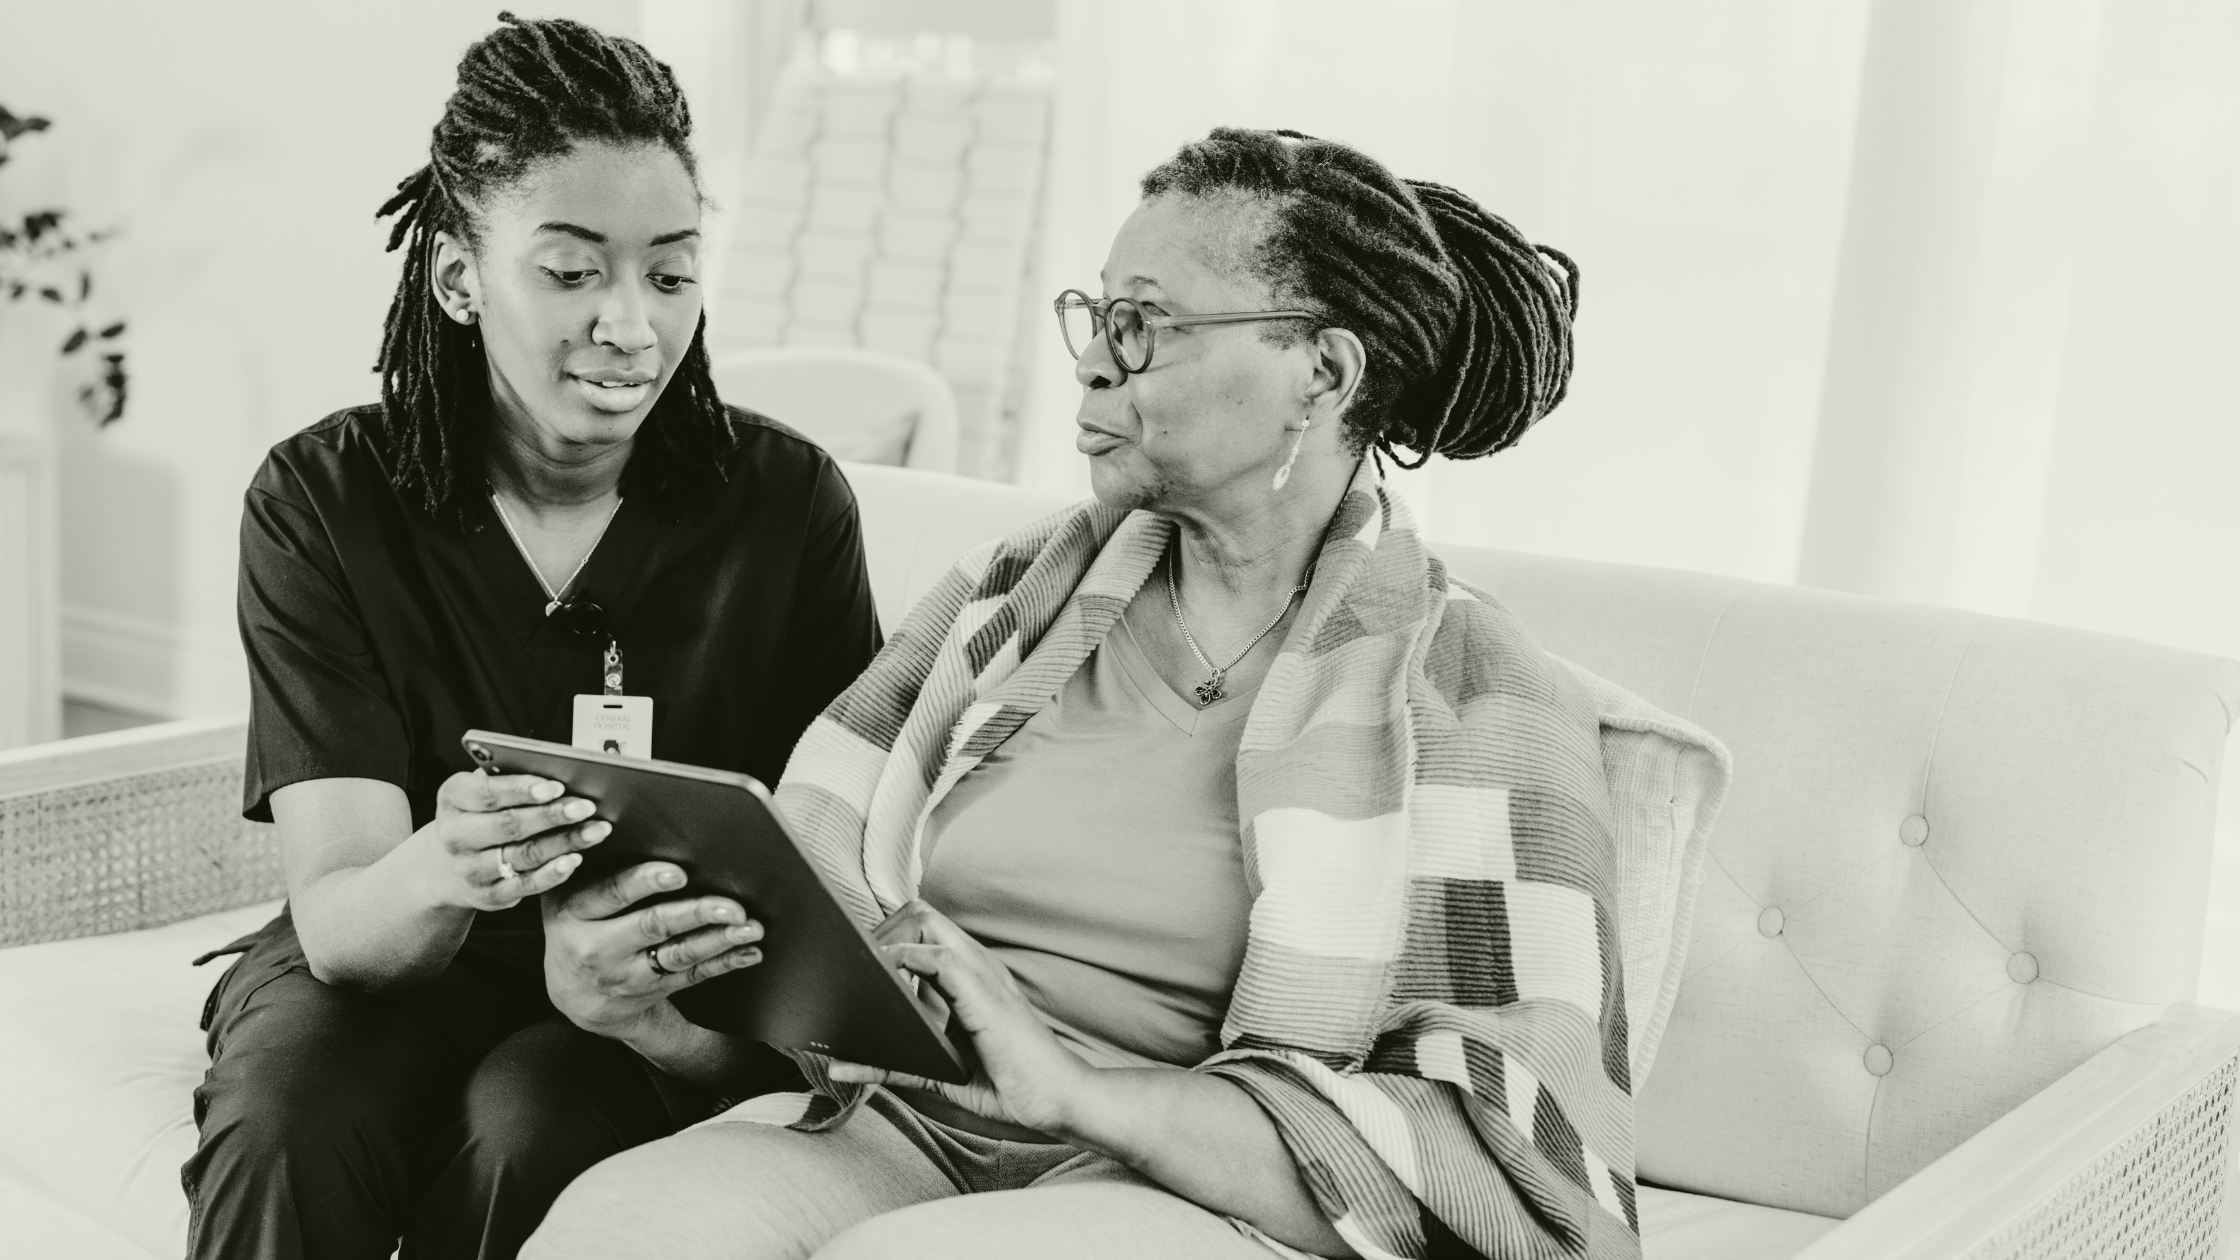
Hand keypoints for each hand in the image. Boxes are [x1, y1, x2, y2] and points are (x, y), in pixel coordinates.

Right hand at [408, 770, 608, 912]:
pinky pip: (525, 885)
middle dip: (552, 815)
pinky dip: (552, 873)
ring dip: (564, 842)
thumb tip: (557, 767)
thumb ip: (508, 777)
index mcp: (452, 799)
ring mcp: (470, 869)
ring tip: (596, 830)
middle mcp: (455, 836)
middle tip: (587, 807)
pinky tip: (575, 859)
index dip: (522, 790)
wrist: (445, 867)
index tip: (556, 786)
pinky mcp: (488, 895)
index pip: (487, 793)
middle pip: (508, 825)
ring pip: (523, 855)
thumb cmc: (477, 814)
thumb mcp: (479, 791)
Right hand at [541, 860, 764, 1044]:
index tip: (678, 873)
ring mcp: (624, 973)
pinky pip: (692, 976)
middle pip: (652, 925)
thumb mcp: (570, 899)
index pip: (611, 893)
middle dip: (696, 913)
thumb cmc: (579, 926)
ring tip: (750, 927)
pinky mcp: (650, 990)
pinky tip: (749, 951)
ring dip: (719, 939)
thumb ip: (599, 870)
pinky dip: (724, 962)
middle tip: (732, 905)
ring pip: (678, 954)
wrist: (572, 995)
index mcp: (574, 911)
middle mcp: (596, 946)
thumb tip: (652, 827)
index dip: (644, 882)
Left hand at [828, 900, 1092, 1136]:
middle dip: (879, 930)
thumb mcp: (939, 1073)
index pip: (923, 928)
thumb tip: (840, 1067)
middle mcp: (976, 964)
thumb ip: (893, 1065)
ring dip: (886, 938)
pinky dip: (904, 961)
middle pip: (918, 911)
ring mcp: (982, 973)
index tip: (856, 965)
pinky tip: (883, 982)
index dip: (887, 936)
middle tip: (852, 967)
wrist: (1059, 1099)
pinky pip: (939, 957)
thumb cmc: (1010, 1084)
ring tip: (859, 971)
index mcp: (970, 976)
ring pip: (924, 920)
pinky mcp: (984, 993)